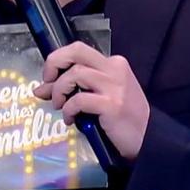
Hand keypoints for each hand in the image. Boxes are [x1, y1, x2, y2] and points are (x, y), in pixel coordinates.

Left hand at [33, 41, 150, 160]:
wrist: (148, 138)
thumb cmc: (123, 117)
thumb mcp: (99, 96)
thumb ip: (74, 88)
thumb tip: (40, 89)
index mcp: (113, 63)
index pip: (78, 51)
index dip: (57, 61)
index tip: (48, 78)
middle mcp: (114, 69)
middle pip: (76, 51)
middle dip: (54, 63)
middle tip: (47, 82)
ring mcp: (114, 86)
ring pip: (75, 74)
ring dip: (60, 90)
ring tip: (60, 106)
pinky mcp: (112, 104)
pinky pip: (79, 99)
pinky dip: (69, 109)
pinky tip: (71, 119)